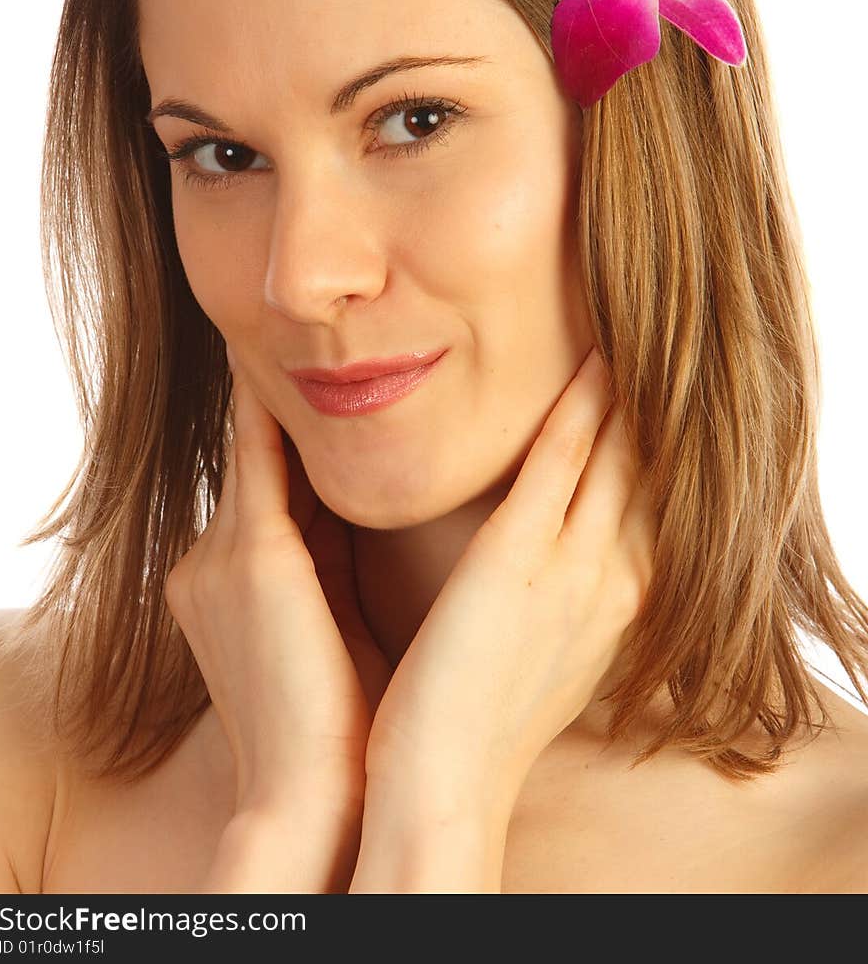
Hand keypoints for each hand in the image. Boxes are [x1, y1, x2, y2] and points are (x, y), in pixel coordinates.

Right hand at [164, 345, 390, 815]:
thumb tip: (378, 515)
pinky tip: (286, 364)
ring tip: (317, 343)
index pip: (271, 494)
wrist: (315, 800)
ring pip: (259, 452)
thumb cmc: (345, 725)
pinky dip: (273, 410)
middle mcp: (209, 564)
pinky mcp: (250, 557)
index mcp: (232, 588)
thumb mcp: (334, 626)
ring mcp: (220, 558)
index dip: (301, 446)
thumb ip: (338, 566)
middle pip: (261, 466)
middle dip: (296, 415)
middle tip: (329, 349)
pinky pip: (262, 456)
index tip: (334, 400)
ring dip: (287, 401)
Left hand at [362, 345, 656, 816]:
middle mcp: (613, 580)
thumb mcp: (540, 652)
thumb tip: (548, 559)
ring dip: (630, 387)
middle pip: (653, 469)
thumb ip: (555, 599)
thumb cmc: (477, 721)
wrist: (441, 787)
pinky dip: (583, 405)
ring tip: (639, 324)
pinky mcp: (520, 558)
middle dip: (661, 403)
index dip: (665, 440)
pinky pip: (563, 461)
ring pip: (618, 452)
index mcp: (615, 604)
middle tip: (670, 335)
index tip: (666, 388)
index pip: (654, 500)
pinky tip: (595, 360)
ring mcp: (573, 568)